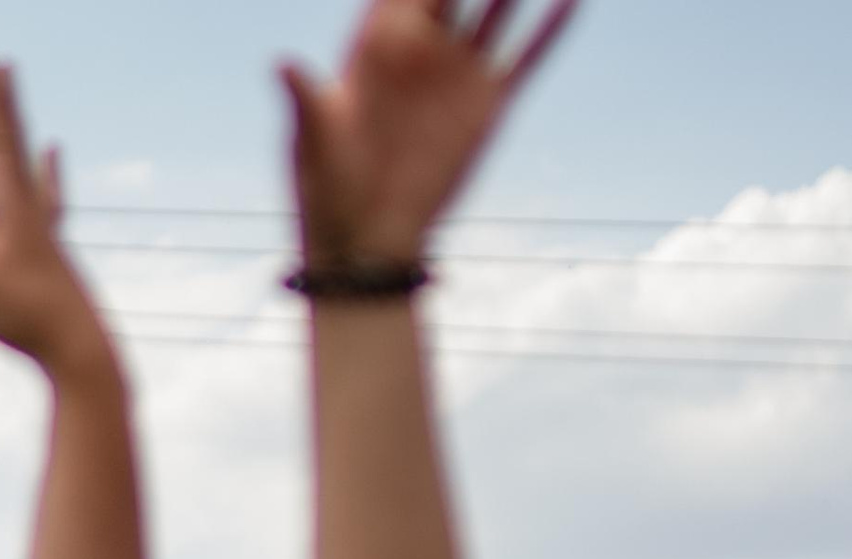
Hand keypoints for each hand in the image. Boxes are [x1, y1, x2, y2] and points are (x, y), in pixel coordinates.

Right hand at [0, 28, 109, 377]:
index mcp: (8, 197)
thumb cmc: (25, 319)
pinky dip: (44, 168)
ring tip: (5, 73)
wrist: (83, 352)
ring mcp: (41, 218)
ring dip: (6, 110)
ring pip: (19, 149)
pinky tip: (51, 156)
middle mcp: (27, 196)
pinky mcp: (51, 244)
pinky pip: (44, 192)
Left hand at [282, 0, 577, 277]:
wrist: (367, 241)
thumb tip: (279, 65)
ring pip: (498, 5)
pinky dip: (551, 28)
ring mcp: (458, 72)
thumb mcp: (314, 139)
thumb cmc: (328, 190)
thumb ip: (306, 97)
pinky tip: (572, 1)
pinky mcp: (488, 104)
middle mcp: (423, 48)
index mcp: (377, 43)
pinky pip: (528, 57)